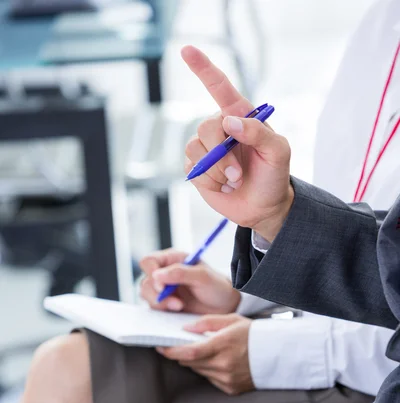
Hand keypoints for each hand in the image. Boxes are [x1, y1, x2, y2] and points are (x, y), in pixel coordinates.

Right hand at [140, 248, 239, 313]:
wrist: (224, 307)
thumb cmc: (216, 287)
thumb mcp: (203, 276)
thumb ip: (180, 273)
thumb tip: (157, 275)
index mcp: (172, 260)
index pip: (149, 261)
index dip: (151, 272)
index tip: (163, 286)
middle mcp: (165, 273)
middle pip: (145, 281)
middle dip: (157, 293)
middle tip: (176, 302)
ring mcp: (164, 289)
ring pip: (147, 295)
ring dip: (161, 303)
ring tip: (179, 306)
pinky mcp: (165, 304)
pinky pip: (153, 307)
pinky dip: (162, 310)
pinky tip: (178, 310)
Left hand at [157, 314, 253, 394]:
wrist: (279, 354)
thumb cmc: (254, 334)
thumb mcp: (231, 320)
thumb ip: (206, 322)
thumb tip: (185, 328)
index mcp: (223, 345)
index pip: (190, 351)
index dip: (172, 351)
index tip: (161, 347)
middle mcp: (224, 365)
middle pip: (191, 362)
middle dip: (182, 353)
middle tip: (178, 345)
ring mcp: (227, 379)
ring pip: (199, 371)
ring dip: (195, 361)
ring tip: (203, 350)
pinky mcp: (230, 389)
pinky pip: (210, 379)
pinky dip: (208, 370)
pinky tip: (217, 361)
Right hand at [182, 46, 293, 241]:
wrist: (263, 208)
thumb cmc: (274, 176)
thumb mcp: (278, 152)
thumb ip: (259, 132)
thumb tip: (229, 122)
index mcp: (241, 116)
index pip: (219, 86)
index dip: (203, 68)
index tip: (186, 50)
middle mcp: (221, 128)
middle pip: (206, 127)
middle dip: (221, 154)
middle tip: (238, 174)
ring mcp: (206, 149)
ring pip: (196, 149)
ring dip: (217, 170)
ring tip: (234, 181)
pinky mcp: (197, 168)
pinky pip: (192, 167)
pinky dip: (209, 180)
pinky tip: (223, 186)